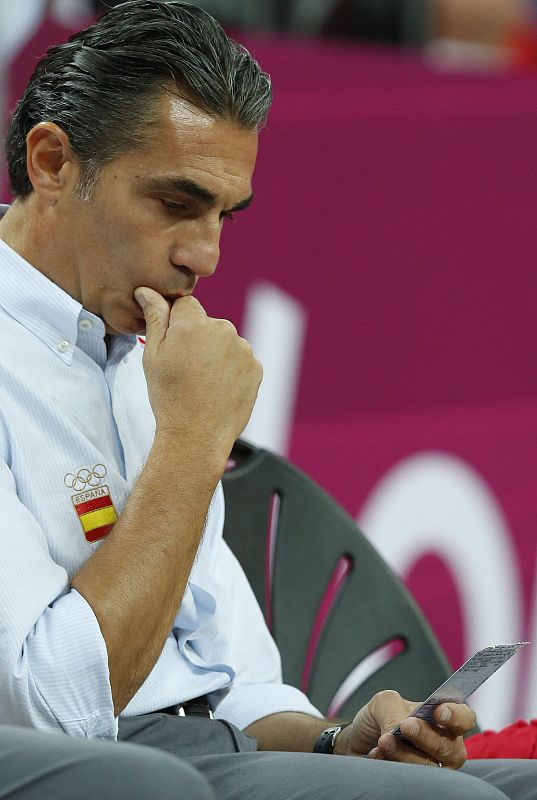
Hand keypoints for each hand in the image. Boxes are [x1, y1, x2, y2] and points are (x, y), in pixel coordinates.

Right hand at [134, 287, 261, 460]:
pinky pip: (241, 360)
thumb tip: (147, 291)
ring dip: (216, 354)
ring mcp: (243, 349)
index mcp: (193, 324)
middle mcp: (222, 330)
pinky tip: (218, 389)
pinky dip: (232, 370)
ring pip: (226, 342)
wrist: (197, 435)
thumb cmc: (169, 397)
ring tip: (203, 382)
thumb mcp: (153, 356)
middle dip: (198, 339)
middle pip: (208, 324)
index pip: (185, 305)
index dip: (176, 324)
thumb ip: (155, 318)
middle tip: (186, 369)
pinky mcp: (256, 367)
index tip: (173, 346)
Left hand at [336, 689, 474, 769]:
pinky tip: (376, 754)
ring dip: (404, 754)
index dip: (456, 716)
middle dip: (426, 736)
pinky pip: (410, 780)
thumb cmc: (379, 719)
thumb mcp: (384, 702)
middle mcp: (445, 745)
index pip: (464, 718)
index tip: (439, 713)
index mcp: (444, 718)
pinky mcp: (418, 784)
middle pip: (449, 748)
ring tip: (384, 741)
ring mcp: (433, 768)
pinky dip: (390, 764)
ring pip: (430, 768)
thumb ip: (394, 709)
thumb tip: (399, 728)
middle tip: (406, 726)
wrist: (358, 741)